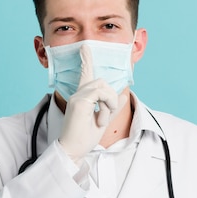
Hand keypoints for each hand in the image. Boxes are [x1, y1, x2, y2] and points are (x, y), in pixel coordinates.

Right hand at [58, 44, 127, 161]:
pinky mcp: (79, 102)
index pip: (85, 74)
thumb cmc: (84, 137)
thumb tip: (123, 93)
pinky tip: (99, 119)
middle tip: (104, 116)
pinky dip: (106, 106)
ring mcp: (77, 97)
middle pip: (101, 82)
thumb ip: (113, 106)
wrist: (73, 150)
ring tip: (102, 118)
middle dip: (110, 97)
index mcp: (82, 97)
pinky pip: (100, 94)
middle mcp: (77, 94)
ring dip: (109, 102)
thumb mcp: (104, 119)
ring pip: (102, 86)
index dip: (86, 60)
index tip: (84, 47)